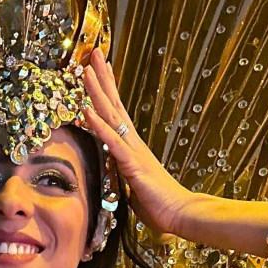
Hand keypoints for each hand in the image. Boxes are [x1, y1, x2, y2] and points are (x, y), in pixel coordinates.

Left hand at [80, 48, 192, 237]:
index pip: (117, 112)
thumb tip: (115, 170)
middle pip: (114, 104)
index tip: (99, 68)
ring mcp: (133, 151)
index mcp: (133, 147)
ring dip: (97, 92)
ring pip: (111, 115)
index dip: (107, 89)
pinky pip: (113, 141)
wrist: (181, 214)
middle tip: (93, 52)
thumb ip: (124, 174)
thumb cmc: (160, 205)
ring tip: (85, 70)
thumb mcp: (134, 186)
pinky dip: (99, 125)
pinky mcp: (133, 164)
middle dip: (102, 78)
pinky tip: (87, 110)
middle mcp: (133, 142)